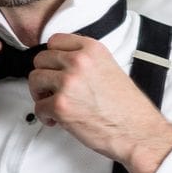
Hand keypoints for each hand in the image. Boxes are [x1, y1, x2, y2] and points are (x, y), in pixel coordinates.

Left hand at [28, 33, 171, 172]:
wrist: (137, 132)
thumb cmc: (126, 107)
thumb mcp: (109, 68)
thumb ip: (85, 61)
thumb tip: (61, 63)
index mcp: (91, 50)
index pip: (55, 41)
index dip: (52, 56)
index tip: (54, 68)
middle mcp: (78, 62)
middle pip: (41, 59)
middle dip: (44, 75)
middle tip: (52, 89)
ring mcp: (68, 83)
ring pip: (35, 80)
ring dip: (40, 94)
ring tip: (52, 103)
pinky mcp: (60, 105)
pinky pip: (38, 107)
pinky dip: (44, 116)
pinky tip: (57, 120)